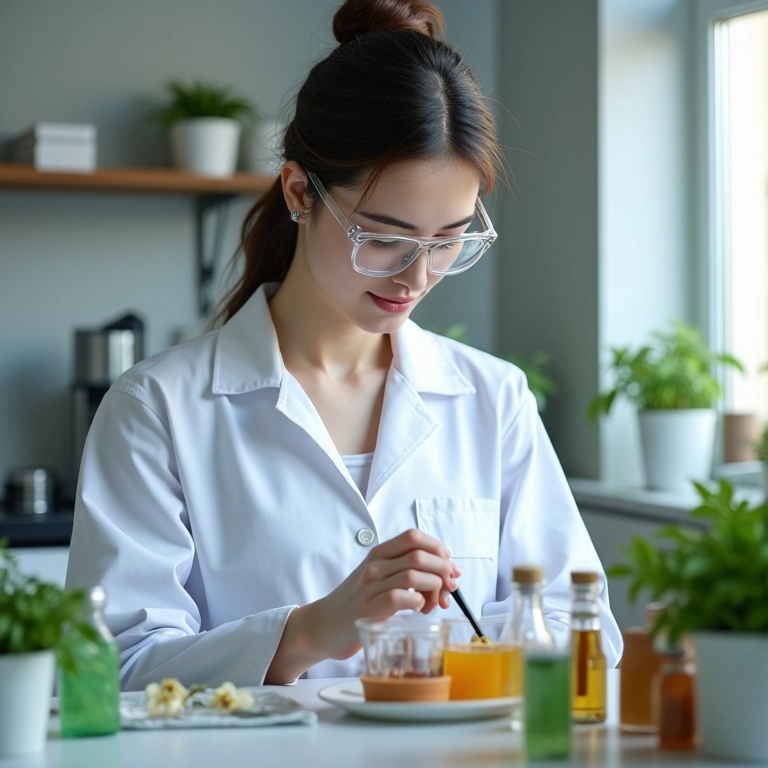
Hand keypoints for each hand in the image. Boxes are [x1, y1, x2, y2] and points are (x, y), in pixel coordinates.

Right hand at [310, 528, 460, 660]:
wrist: (324, 625)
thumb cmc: (358, 602)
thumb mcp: (380, 577)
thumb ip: (408, 571)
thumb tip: (448, 573)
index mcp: (379, 553)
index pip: (414, 536)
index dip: (438, 547)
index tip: (448, 564)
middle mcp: (375, 565)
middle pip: (420, 554)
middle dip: (443, 570)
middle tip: (449, 587)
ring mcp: (370, 587)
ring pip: (414, 574)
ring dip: (434, 588)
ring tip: (432, 603)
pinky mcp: (369, 610)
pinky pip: (401, 597)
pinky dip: (419, 602)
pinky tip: (418, 609)